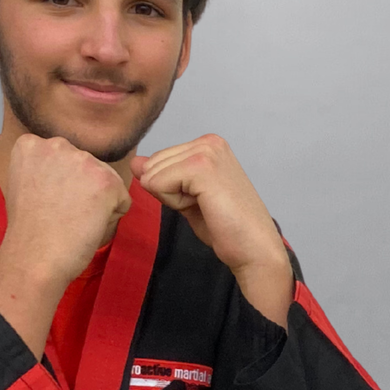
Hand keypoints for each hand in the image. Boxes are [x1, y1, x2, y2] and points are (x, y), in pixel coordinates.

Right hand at [1, 132, 131, 286]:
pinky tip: (86, 226)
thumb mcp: (25, 184)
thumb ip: (47, 169)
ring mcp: (83, 160)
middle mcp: (58, 144)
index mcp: (32, 144)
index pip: (65, 159)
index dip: (60, 186)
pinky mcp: (107, 181)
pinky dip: (111, 218)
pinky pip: (122, 200)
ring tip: (72, 220)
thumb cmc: (29, 232)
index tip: (46, 201)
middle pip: (88, 167)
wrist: (33, 259)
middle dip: (82, 190)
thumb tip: (70, 174)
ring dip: (97, 203)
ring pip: (106, 182)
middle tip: (60, 213)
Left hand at [131, 134, 291, 319]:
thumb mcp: (186, 197)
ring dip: (174, 199)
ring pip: (153, 175)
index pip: (157, 161)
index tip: (203, 201)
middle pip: (152, 166)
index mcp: (208, 144)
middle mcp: (208, 141)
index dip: (171, 189)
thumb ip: (162, 177)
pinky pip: (158, 183)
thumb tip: (135, 162)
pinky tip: (203, 207)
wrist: (254, 249)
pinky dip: (175, 203)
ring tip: (207, 206)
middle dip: (170, 192)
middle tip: (205, 205)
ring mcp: (206, 151)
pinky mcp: (201, 167)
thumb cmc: (227, 227)